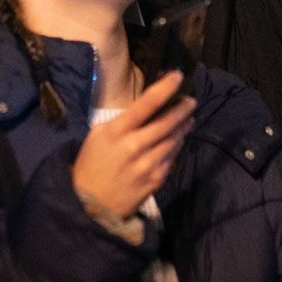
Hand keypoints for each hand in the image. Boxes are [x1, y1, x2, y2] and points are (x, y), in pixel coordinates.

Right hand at [72, 71, 195, 220]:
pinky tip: (176, 142)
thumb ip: (123, 121)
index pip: (147, 103)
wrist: (90, 205)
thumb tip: (147, 106)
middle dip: (183, 108)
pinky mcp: (156, 181)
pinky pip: (172, 159)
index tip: (178, 76)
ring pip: (173, 141)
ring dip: (183, 128)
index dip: (166, 87)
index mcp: (117, 132)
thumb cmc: (92, 164)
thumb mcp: (99, 135)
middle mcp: (135, 146)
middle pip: (167, 122)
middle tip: (191, 101)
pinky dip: (175, 148)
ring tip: (188, 120)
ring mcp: (147, 165)